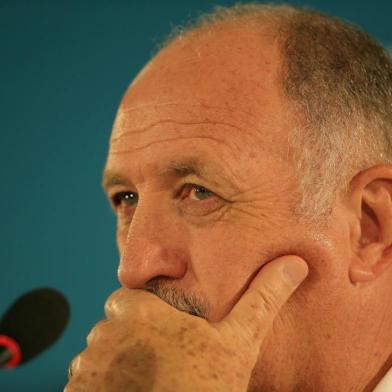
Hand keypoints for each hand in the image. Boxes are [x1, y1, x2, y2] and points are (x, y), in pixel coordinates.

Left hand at [64, 255, 307, 391]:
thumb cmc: (205, 388)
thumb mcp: (239, 342)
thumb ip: (262, 298)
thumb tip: (295, 263)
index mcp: (139, 308)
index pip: (131, 300)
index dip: (149, 317)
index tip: (167, 337)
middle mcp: (106, 329)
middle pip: (116, 328)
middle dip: (133, 342)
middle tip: (162, 365)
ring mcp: (88, 363)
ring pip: (101, 354)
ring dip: (118, 367)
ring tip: (148, 383)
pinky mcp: (78, 391)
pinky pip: (87, 381)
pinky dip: (104, 387)